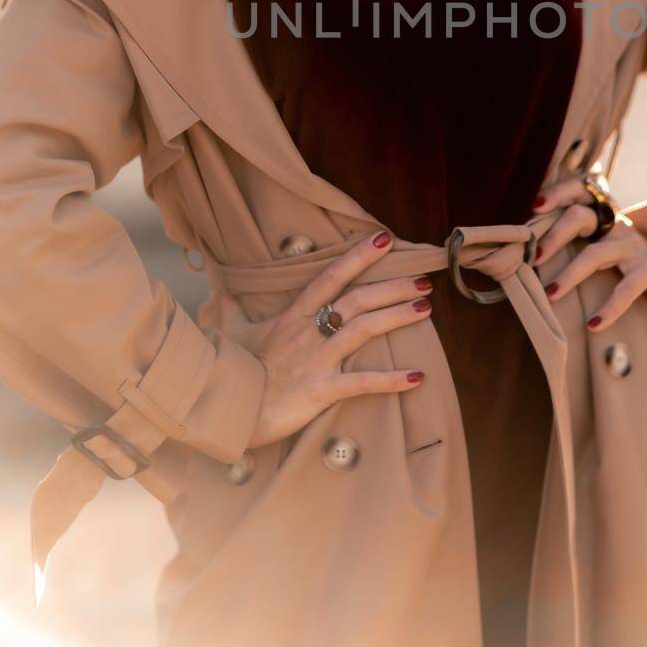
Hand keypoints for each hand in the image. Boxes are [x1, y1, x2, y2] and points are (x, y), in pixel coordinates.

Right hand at [230, 230, 433, 449]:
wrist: (222, 408)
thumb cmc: (229, 370)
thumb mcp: (230, 332)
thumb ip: (231, 308)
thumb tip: (219, 289)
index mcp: (292, 316)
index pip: (330, 277)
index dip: (358, 256)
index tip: (384, 239)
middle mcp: (309, 332)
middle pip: (356, 300)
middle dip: (392, 286)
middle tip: (423, 278)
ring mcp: (316, 360)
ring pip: (363, 329)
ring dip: (397, 317)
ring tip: (426, 307)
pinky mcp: (320, 390)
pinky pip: (361, 382)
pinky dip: (391, 380)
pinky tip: (418, 376)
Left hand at [533, 176, 646, 329]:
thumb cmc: (624, 265)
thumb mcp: (600, 247)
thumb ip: (573, 241)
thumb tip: (527, 252)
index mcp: (602, 214)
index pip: (579, 189)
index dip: (557, 193)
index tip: (534, 205)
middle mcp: (616, 224)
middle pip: (581, 216)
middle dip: (554, 235)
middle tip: (533, 259)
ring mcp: (635, 245)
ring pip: (596, 253)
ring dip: (570, 275)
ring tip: (551, 295)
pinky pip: (626, 288)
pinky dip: (609, 308)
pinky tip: (593, 325)